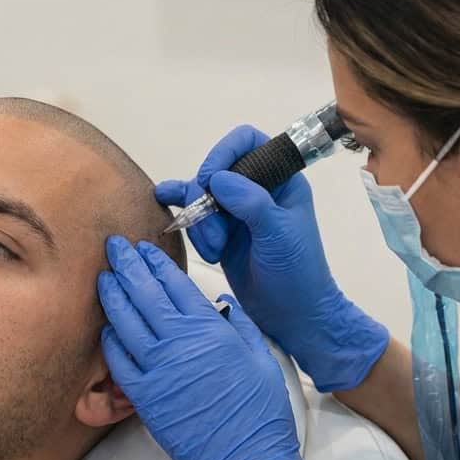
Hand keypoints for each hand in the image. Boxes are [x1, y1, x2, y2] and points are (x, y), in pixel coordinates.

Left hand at [98, 235, 326, 459]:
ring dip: (112, 296)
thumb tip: (220, 300)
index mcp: (210, 330)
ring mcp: (159, 370)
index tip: (142, 248)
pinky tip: (106, 327)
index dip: (155, 262)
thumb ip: (240, 323)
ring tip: (104, 278)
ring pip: (125, 322)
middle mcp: (180, 344)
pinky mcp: (145, 397)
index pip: (174, 284)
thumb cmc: (260, 412)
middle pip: (144, 294)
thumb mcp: (261, 357)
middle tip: (113, 247)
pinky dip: (110, 341)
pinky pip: (119, 361)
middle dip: (126, 266)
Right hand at [155, 125, 388, 391]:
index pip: (248, 142)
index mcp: (281, 179)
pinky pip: (192, 211)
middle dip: (206, 201)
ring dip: (198, 223)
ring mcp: (236, 210)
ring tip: (212, 252)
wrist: (292, 317)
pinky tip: (162, 202)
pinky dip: (178, 207)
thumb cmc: (296, 274)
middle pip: (216, 169)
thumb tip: (218, 179)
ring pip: (200, 194)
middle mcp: (257, 188)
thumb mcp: (278, 234)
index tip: (212, 181)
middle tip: (215, 235)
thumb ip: (251, 202)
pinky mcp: (220, 231)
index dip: (225, 153)